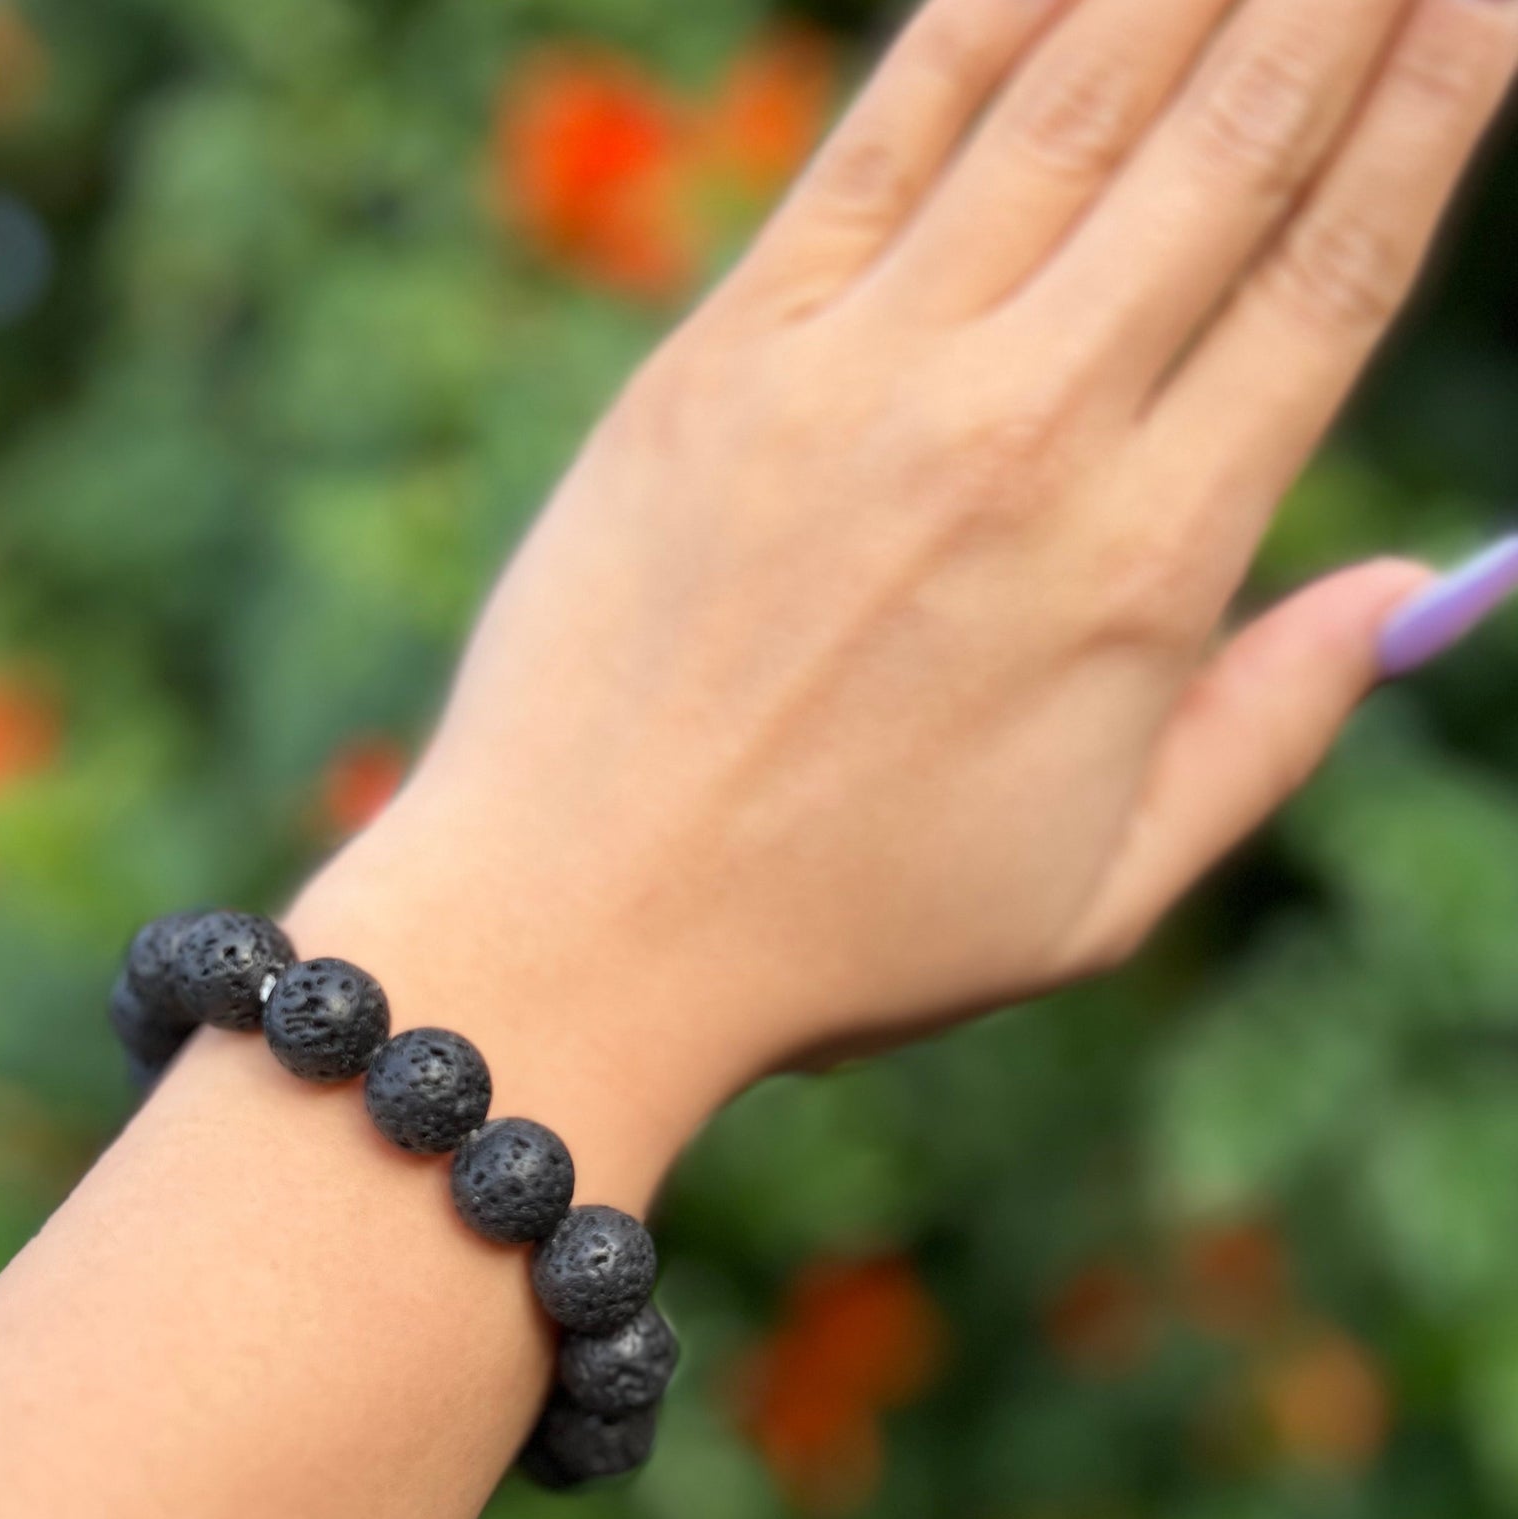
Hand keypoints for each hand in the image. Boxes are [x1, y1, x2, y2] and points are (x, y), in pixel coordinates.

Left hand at [309, 0, 1517, 1168]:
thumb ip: (1263, 732)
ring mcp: (861, 381)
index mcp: (1142, 567)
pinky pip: (879, 138)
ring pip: (1068, 103)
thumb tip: (1411, 589)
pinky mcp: (722, 358)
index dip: (1431, 114)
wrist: (579, 927)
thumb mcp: (1097, 893)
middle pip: (1226, 148)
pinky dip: (985, 19)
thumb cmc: (843, 934)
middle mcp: (1020, 438)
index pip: (1328, 280)